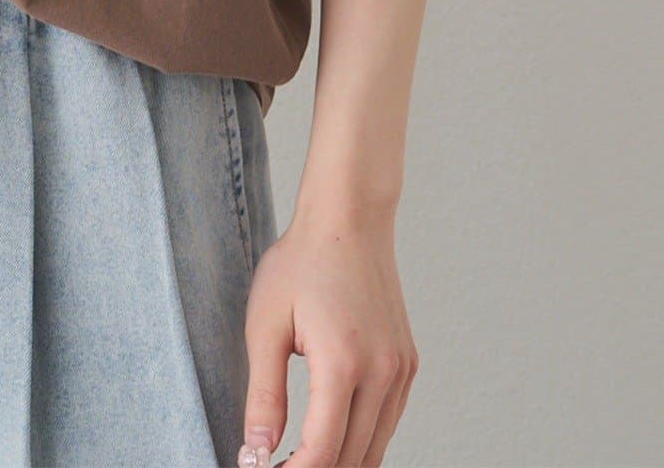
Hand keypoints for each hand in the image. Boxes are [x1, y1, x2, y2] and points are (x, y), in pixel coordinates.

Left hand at [238, 203, 418, 466]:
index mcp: (343, 363)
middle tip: (277, 465)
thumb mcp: (266, 325)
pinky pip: (387, 422)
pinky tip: (330, 436)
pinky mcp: (407, 365)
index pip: (322, 452)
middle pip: (352, 458)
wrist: (348, 219)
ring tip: (298, 458)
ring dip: (340, 461)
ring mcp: (401, 371)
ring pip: (375, 447)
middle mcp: (383, 373)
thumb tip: (256, 453)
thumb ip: (264, 395)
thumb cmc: (301, 262)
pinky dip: (361, 440)